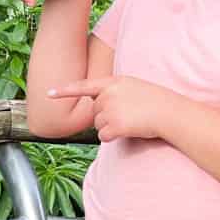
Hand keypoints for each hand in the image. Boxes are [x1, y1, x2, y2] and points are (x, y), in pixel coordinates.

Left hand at [47, 75, 176, 141]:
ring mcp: (110, 109)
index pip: (84, 86)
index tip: (48, 94)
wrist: (170, 112)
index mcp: (114, 82)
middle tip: (127, 116)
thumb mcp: (135, 87)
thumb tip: (100, 107)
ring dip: (111, 127)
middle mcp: (108, 94)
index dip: (64, 91)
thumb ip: (115, 92)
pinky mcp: (113, 125)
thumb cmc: (157, 102)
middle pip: (94, 112)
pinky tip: (128, 130)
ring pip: (98, 125)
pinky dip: (113, 137)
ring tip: (131, 121)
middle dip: (106, 117)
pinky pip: (103, 136)